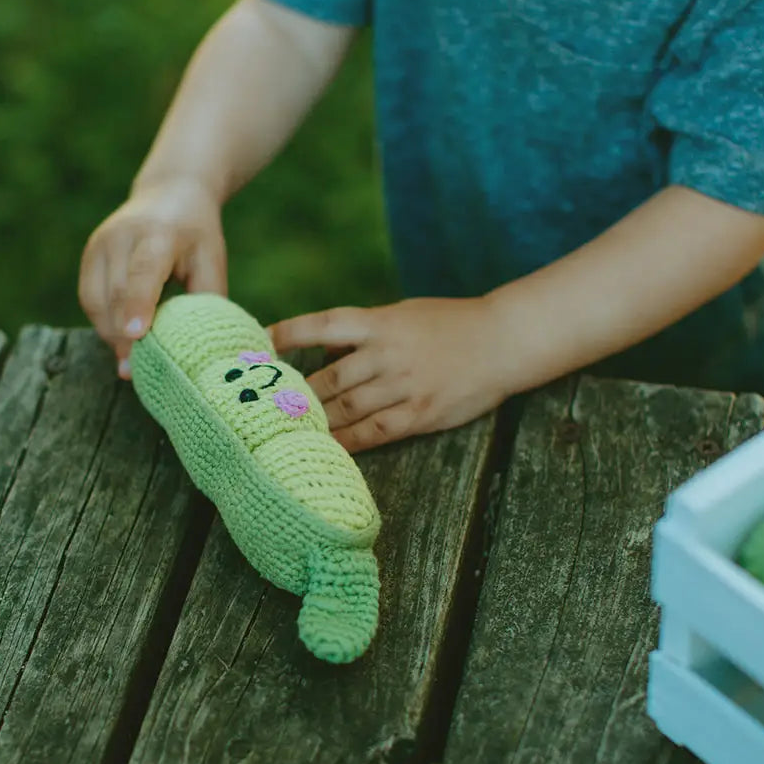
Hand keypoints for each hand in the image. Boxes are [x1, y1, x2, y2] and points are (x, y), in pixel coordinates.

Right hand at [78, 177, 227, 377]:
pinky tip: (122, 340)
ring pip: (96, 301)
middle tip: (136, 372)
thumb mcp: (211, 260)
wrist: (169, 193)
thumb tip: (199, 349)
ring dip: (111, 334)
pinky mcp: (88, 257)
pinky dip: (104, 323)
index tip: (137, 335)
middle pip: (115, 293)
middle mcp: (121, 236)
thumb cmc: (196, 234)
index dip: (138, 304)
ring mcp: (98, 244)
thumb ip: (205, 300)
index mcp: (158, 234)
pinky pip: (90, 300)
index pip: (143, 270)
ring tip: (131, 362)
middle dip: (123, 336)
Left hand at [268, 297, 512, 453]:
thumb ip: (363, 333)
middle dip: (295, 394)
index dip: (289, 334)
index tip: (260, 344)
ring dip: (315, 420)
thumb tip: (323, 352)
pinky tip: (327, 448)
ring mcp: (404, 384)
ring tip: (286, 432)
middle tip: (264, 407)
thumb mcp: (403, 315)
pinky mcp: (421, 412)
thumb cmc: (450, 325)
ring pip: (347, 407)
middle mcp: (387, 352)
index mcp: (380, 322)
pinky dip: (347, 442)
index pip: (323, 326)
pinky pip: (375, 432)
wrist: (503, 340)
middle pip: (329, 378)